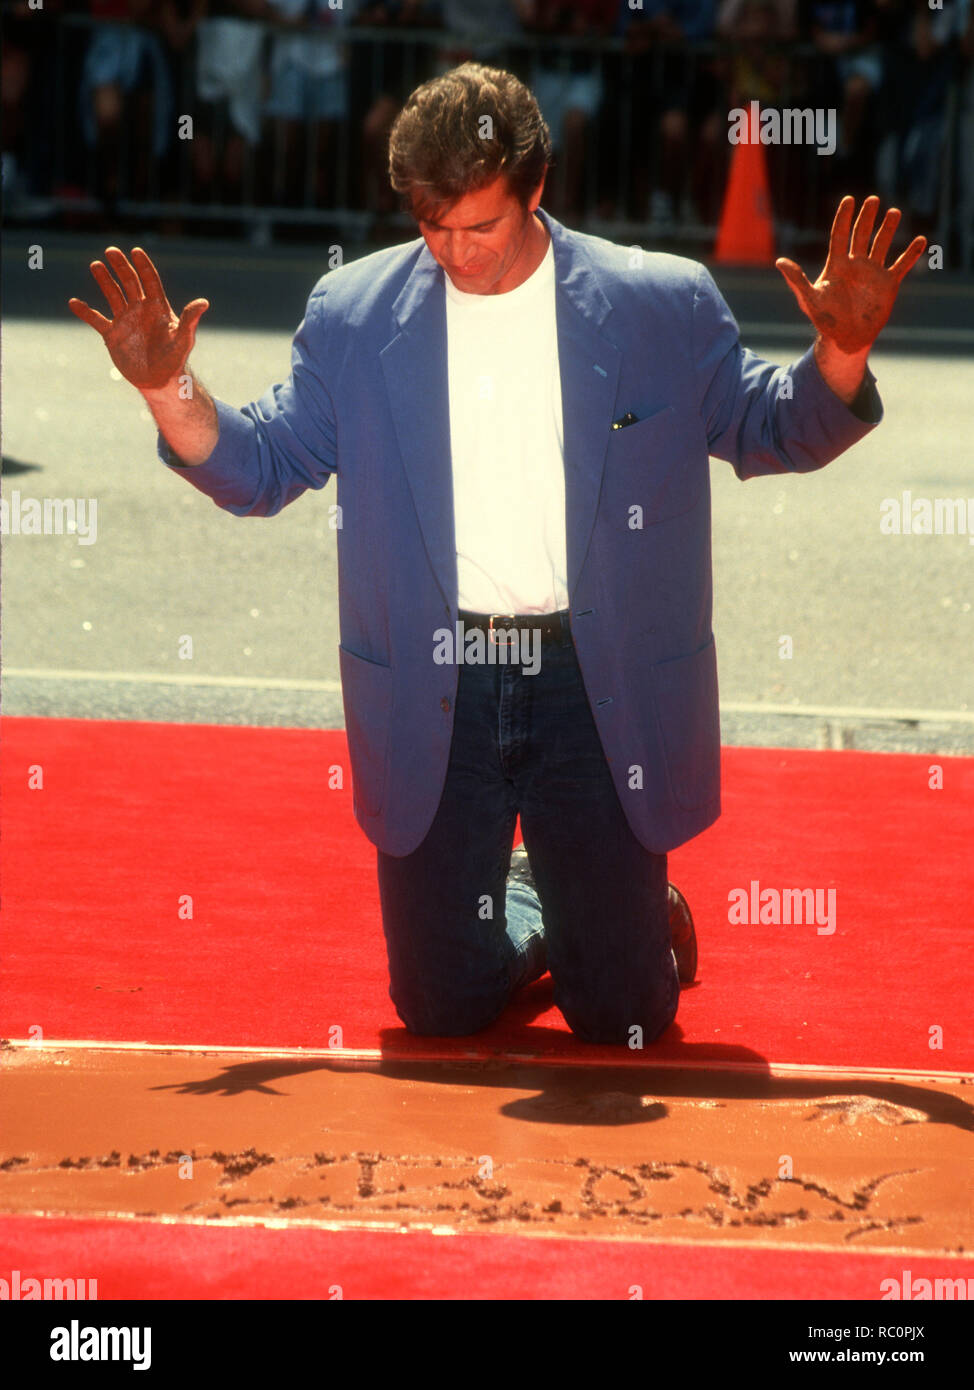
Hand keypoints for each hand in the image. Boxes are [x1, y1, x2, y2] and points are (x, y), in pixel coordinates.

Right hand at [68, 246, 208, 391]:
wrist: (159, 381)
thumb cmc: (175, 360)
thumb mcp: (183, 339)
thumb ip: (189, 320)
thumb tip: (204, 303)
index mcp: (158, 308)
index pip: (150, 281)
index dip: (143, 266)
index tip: (136, 251)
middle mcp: (140, 310)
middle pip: (130, 282)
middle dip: (121, 266)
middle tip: (111, 251)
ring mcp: (125, 321)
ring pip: (113, 295)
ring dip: (104, 280)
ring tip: (96, 265)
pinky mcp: (113, 335)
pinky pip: (96, 320)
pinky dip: (85, 312)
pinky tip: (74, 303)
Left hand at [775, 195, 925, 353]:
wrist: (845, 339)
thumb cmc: (824, 320)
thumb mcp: (808, 299)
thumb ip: (796, 279)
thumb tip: (779, 261)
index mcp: (836, 265)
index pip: (840, 235)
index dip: (844, 218)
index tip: (849, 200)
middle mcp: (855, 265)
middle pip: (861, 235)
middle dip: (866, 217)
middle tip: (873, 200)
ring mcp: (873, 273)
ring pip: (881, 244)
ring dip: (888, 229)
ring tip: (894, 212)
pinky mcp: (888, 284)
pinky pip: (901, 265)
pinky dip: (911, 253)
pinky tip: (920, 240)